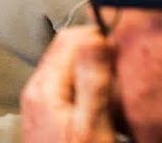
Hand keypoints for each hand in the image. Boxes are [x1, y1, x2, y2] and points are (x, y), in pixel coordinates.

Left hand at [21, 27, 117, 142]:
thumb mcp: (92, 125)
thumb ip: (93, 81)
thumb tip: (96, 37)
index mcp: (45, 86)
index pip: (69, 39)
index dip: (98, 36)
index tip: (125, 47)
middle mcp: (37, 87)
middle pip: (66, 49)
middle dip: (96, 49)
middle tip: (125, 63)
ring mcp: (39, 99)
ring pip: (68, 65)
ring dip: (93, 66)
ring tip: (119, 81)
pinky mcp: (46, 112)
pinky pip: (67, 83)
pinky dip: (87, 83)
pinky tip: (104, 98)